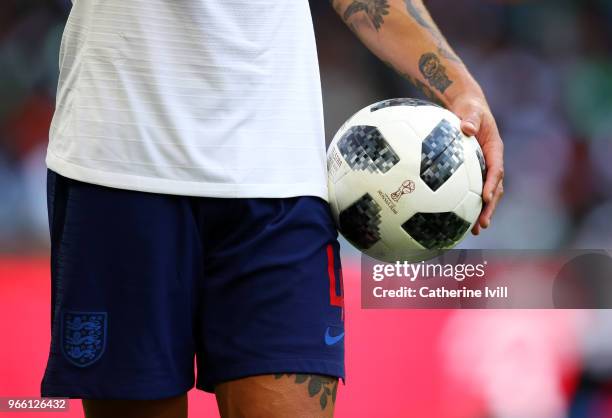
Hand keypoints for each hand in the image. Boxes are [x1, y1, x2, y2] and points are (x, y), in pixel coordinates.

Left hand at [450, 94, 504, 234]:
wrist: (467, 107)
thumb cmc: (470, 108)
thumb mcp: (471, 110)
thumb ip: (471, 119)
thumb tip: (467, 128)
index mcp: (494, 149)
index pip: (495, 170)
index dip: (492, 184)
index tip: (485, 198)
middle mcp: (492, 161)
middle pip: (495, 188)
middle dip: (490, 207)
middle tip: (483, 223)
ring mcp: (483, 168)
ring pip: (486, 193)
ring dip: (483, 212)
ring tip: (477, 230)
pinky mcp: (473, 172)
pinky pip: (472, 190)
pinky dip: (469, 204)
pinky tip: (459, 219)